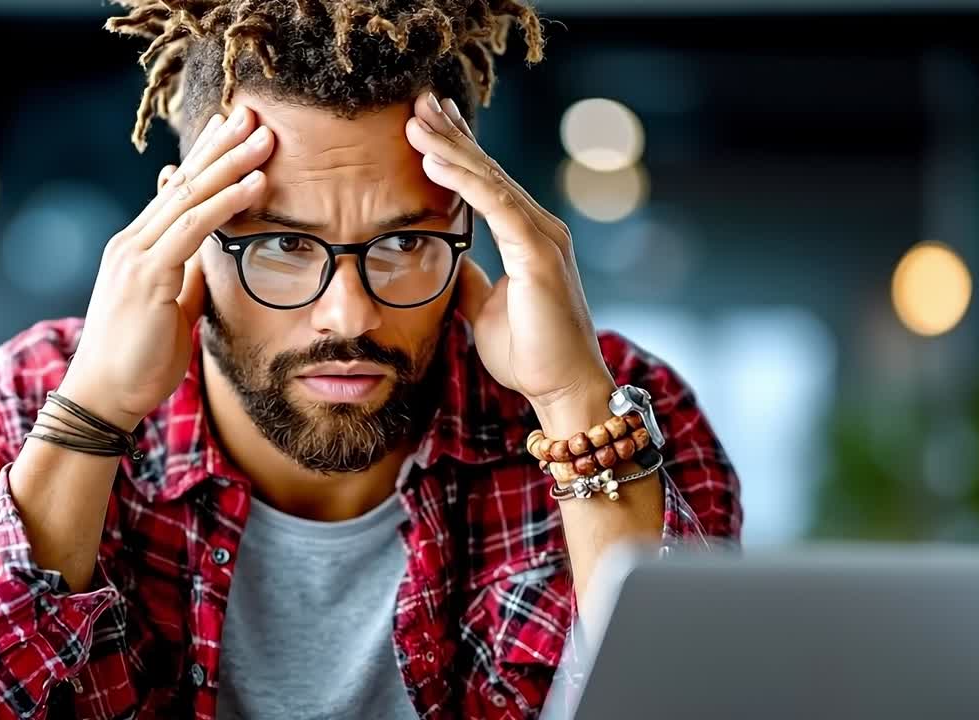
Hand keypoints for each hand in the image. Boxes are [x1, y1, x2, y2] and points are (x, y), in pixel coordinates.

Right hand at [59, 106, 273, 429]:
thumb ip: (186, 277)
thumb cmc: (139, 359)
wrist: (104, 396)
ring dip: (232, 163)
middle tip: (253, 113)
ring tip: (265, 137)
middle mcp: (133, 242)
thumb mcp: (171, 309)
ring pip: (191, 196)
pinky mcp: (147, 275)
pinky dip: (227, 202)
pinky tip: (255, 183)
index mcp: (138, 248)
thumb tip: (209, 255)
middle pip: (184, 182)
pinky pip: (193, 228)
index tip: (232, 129)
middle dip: (221, 145)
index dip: (206, 157)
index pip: (177, 191)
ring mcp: (137, 255)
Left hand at [404, 92, 614, 420]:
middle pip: (488, 170)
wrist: (562, 389)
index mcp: (527, 238)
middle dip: (452, 134)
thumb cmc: (530, 354)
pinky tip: (434, 162)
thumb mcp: (483, 310)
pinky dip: (463, 181)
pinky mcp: (539, 253)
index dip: (457, 152)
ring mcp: (542, 237)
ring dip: (450, 148)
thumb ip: (471, 280)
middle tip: (420, 102)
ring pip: (489, 180)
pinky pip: (496, 206)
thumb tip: (450, 263)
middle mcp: (538, 228)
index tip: (427, 125)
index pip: (486, 183)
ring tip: (416, 122)